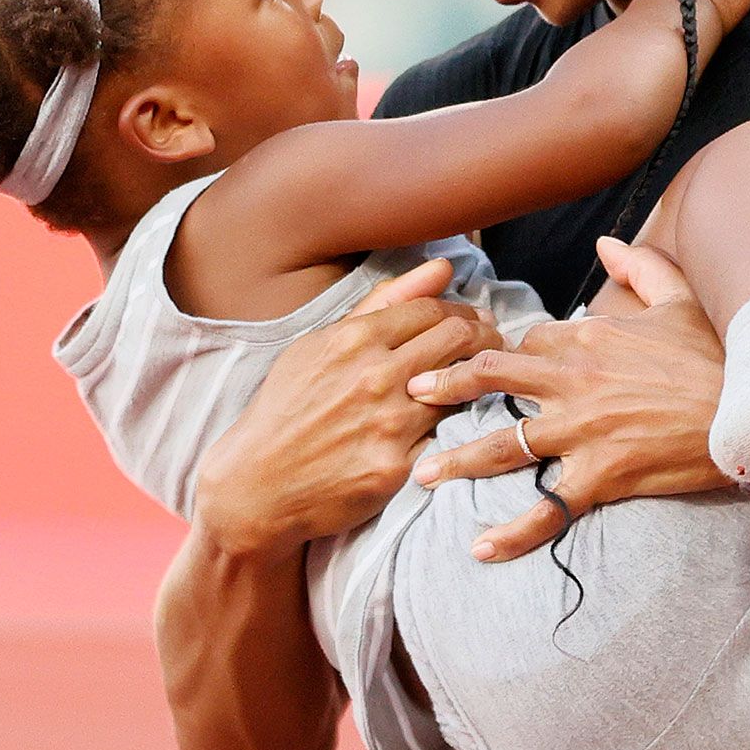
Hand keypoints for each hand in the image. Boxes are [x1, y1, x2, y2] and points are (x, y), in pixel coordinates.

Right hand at [191, 257, 503, 559]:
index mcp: (354, 339)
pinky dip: (456, 429)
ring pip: (461, 389)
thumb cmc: (289, 408)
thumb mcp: (321, 345)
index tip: (473, 324)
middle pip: (459, 341)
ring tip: (480, 385)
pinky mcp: (395, 468)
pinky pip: (444, 438)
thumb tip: (442, 266)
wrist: (257, 484)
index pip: (433, 310)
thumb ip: (384, 303)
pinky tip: (459, 428)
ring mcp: (387, 424)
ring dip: (478, 385)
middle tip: (492, 349)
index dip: (463, 314)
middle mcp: (375, 377)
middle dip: (485, 339)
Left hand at [403, 238, 731, 561]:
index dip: (500, 356)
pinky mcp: (602, 475)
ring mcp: (585, 430)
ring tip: (421, 473)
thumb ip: (640, 267)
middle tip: (409, 396)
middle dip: (445, 386)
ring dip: (457, 460)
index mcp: (589, 336)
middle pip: (492, 380)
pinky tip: (479, 548)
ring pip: (504, 445)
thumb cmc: (720, 359)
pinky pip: (548, 508)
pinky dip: (513, 532)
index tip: (478, 370)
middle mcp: (576, 380)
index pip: (524, 344)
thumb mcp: (682, 300)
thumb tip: (605, 244)